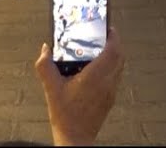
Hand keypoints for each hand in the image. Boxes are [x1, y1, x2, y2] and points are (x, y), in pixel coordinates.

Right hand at [35, 28, 124, 146]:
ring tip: (100, 49)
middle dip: (114, 43)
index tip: (108, 29)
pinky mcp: (110, 99)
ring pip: (119, 67)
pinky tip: (96, 69)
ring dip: (114, 55)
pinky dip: (111, 67)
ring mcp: (111, 91)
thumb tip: (45, 49)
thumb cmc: (65, 116)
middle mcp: (107, 82)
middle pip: (120, 57)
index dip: (113, 37)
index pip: (113, 51)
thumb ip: (45, 66)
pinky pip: (115, 77)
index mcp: (95, 76)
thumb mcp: (50, 88)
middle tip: (104, 35)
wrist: (75, 137)